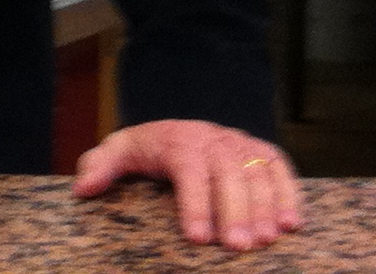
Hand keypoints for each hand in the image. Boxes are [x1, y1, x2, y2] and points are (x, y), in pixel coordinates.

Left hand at [71, 119, 300, 251]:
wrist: (179, 126)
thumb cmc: (149, 148)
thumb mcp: (119, 151)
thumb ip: (100, 166)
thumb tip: (83, 188)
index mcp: (178, 141)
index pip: (189, 170)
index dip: (194, 204)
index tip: (196, 238)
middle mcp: (214, 140)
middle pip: (229, 174)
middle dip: (235, 212)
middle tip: (238, 248)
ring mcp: (241, 145)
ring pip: (257, 174)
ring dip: (265, 209)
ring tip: (266, 241)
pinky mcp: (261, 152)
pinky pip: (280, 169)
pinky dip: (290, 194)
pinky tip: (292, 224)